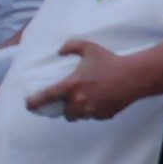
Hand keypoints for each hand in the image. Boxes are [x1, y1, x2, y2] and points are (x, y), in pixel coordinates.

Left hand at [27, 38, 146, 120]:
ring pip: (79, 116)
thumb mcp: (89, 48)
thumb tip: (59, 51)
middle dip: (65, 108)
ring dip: (79, 111)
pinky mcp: (104, 115)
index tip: (29, 104)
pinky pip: (94, 117)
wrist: (134, 76)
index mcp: (72, 85)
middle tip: (69, 100)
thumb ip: (70, 46)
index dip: (34, 102)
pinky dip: (94, 111)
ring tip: (86, 101)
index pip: (47, 97)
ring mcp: (92, 110)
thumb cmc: (110, 61)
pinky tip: (101, 101)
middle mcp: (79, 101)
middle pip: (65, 113)